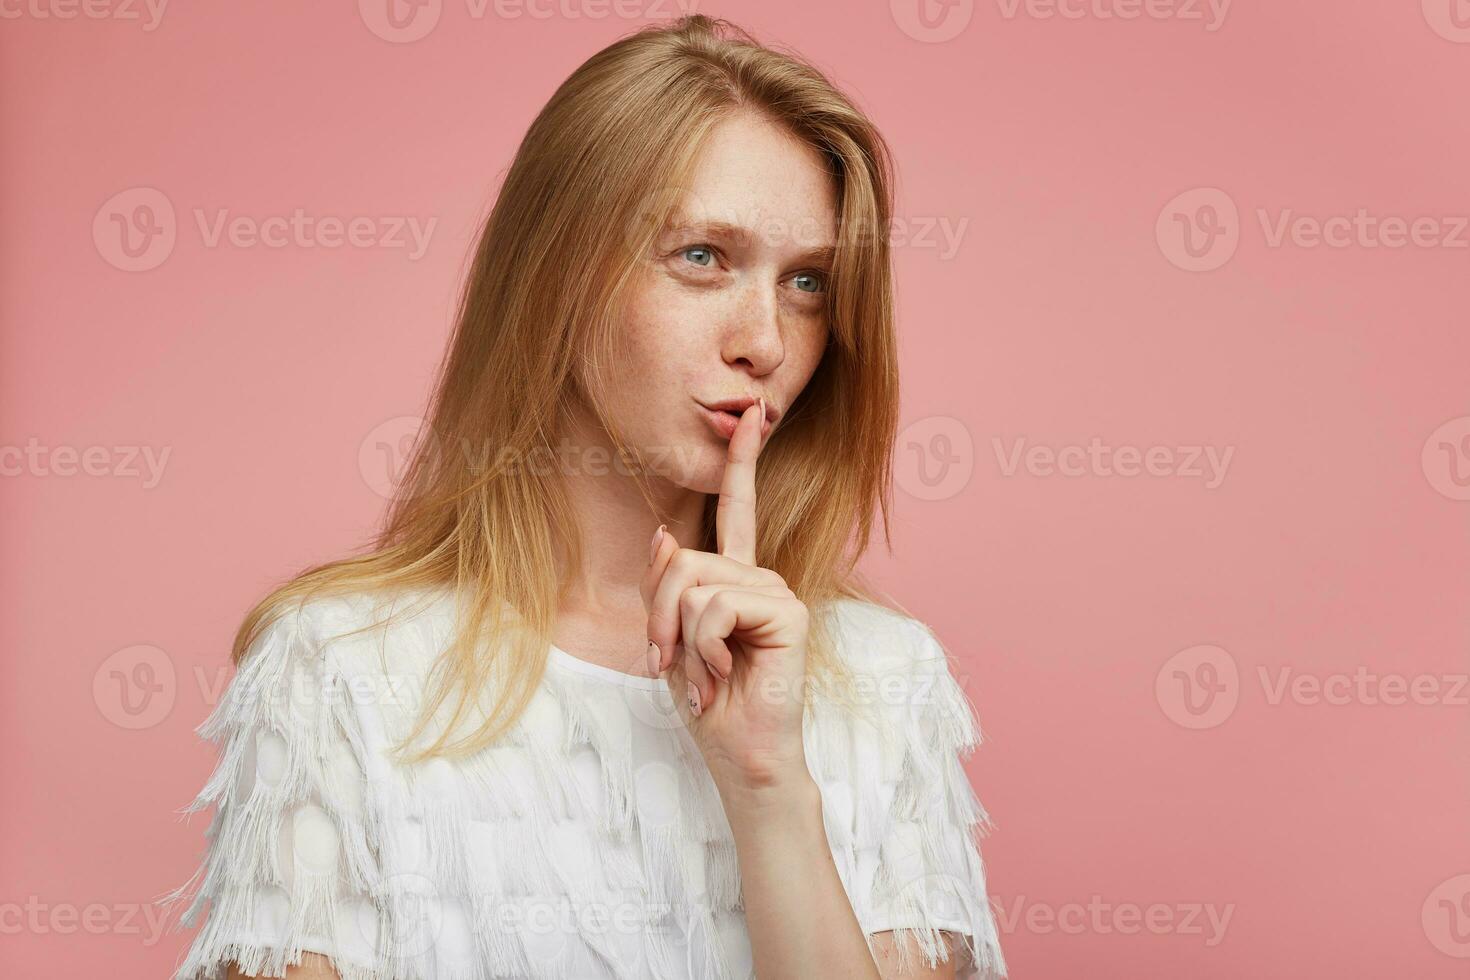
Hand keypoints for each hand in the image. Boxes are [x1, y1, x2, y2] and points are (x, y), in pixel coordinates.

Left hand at [642, 399, 812, 794]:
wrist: (741, 754)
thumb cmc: (710, 703)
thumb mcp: (671, 640)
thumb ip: (667, 587)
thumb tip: (665, 533)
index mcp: (735, 578)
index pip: (737, 508)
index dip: (743, 460)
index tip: (752, 413)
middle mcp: (760, 577)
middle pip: (681, 559)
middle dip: (658, 617)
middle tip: (669, 663)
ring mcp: (777, 591)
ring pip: (693, 583)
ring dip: (679, 639)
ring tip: (702, 676)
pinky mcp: (788, 612)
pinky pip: (715, 607)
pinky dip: (703, 649)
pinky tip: (722, 676)